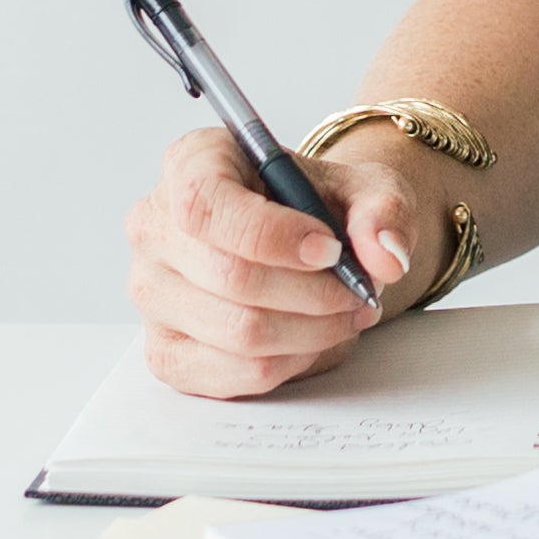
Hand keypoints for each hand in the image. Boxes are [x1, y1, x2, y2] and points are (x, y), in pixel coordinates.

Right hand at [121, 124, 435, 398]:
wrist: (305, 241)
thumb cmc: (321, 206)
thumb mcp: (365, 188)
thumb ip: (383, 212)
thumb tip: (386, 258)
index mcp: (189, 164)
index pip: (205, 204)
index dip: (272, 236)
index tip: (330, 250)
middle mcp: (155, 227)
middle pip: (229, 277)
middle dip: (313, 293)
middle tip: (359, 292)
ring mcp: (151, 294)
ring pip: (236, 332)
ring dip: (309, 332)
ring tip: (345, 314)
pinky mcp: (165, 350)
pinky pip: (229, 375)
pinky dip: (286, 363)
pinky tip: (311, 338)